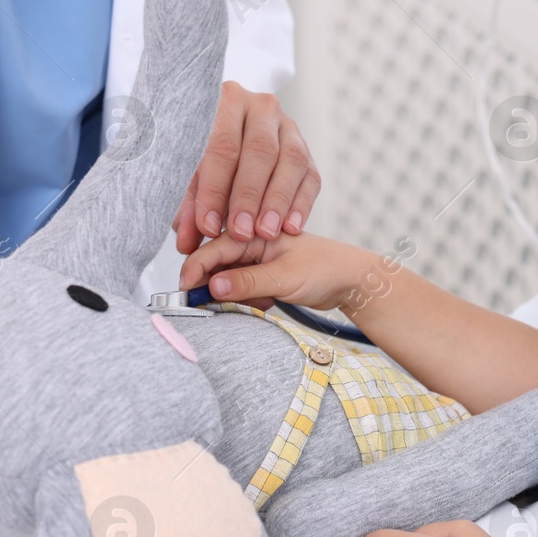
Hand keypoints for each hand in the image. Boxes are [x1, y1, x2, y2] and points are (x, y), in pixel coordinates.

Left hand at [172, 81, 320, 253]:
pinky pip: (310, 177)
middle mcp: (261, 107)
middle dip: (248, 196)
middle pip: (259, 151)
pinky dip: (300, 204)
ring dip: (277, 201)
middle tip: (240, 232)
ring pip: (291, 161)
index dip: (214, 189)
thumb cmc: (205, 158)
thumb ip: (190, 206)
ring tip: (265, 233)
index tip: (208, 226)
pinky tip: (290, 228)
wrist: (233, 137)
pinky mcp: (307, 150)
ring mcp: (289, 127)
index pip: (221, 146)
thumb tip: (186, 243)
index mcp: (226, 101)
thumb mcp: (191, 176)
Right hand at [177, 230, 371, 312]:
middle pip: (215, 264)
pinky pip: (241, 290)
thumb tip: (212, 288)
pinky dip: (246, 300)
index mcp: (254, 230)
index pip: (213, 248)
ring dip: (231, 296)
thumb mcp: (284, 277)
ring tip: (250, 305)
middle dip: (209, 285)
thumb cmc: (325, 269)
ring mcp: (256, 260)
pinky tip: (265, 304)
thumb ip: (247, 282)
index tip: (184, 291)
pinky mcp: (262, 276)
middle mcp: (251, 243)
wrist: (352, 281)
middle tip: (204, 306)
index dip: (195, 269)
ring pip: (227, 279)